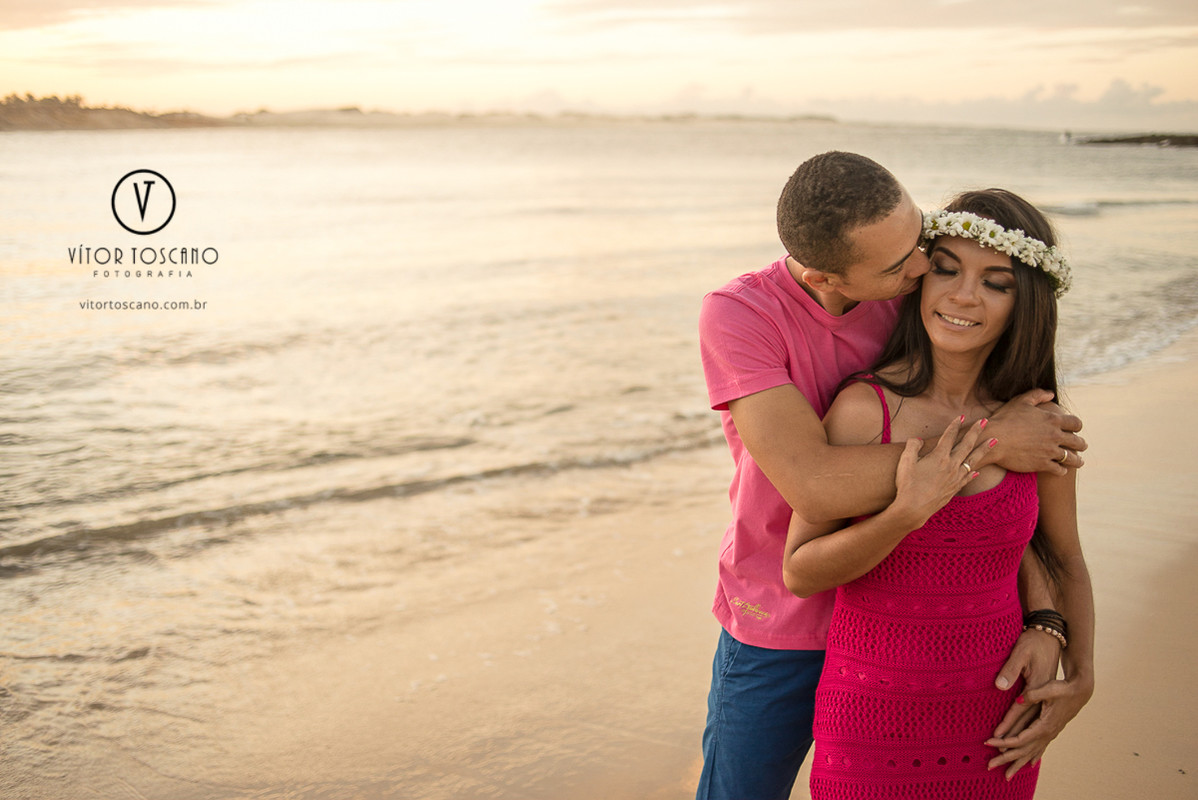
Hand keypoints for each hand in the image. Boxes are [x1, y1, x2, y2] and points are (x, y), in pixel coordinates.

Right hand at [890, 416, 983, 529]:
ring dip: (984, 449)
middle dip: (976, 431)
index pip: (949, 436)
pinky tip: (978, 472)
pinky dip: (973, 473)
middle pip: (966, 444)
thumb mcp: (905, 461)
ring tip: (994, 440)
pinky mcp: (954, 489)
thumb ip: (912, 446)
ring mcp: (955, 478)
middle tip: (985, 421)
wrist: (913, 508)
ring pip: (973, 460)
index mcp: (939, 457)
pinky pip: (967, 478)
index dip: (955, 425)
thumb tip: (918, 440)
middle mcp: (951, 465)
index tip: (961, 416)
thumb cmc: (907, 484)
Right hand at [969, 390, 1086, 475]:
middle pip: (1078, 442)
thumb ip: (1037, 395)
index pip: (1076, 423)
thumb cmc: (1004, 418)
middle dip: (1081, 444)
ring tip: (1078, 462)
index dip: (1077, 426)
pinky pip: (1059, 470)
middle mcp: (1055, 436)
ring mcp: (1049, 451)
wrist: (992, 439)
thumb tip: (1051, 394)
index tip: (1076, 429)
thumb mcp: (1020, 401)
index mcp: (1052, 419)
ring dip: (1077, 460)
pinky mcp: (1042, 464)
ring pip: (1071, 458)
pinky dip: (1062, 470)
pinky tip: (1061, 470)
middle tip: (1081, 446)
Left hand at [985, 671, 1093, 779]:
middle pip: (1023, 751)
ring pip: (1031, 753)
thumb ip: (1033, 694)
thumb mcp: (1049, 689)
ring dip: (1017, 763)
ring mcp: (1050, 734)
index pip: (1019, 739)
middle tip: (988, 766)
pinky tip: (1029, 764)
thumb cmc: (1063, 689)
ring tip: (1006, 775)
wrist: (1081, 691)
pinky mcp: (1051, 730)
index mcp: (1044, 725)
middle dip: (1005, 759)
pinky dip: (1032, 757)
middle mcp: (1047, 733)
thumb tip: (1019, 699)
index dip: (1003, 742)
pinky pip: (1040, 748)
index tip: (987, 743)